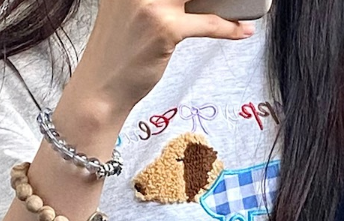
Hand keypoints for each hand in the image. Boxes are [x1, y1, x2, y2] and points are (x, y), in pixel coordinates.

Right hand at [65, 0, 253, 121]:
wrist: (100, 89)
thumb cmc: (118, 53)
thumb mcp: (130, 9)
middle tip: (231, 0)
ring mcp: (151, 3)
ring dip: (226, 1)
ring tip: (241, 4)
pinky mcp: (165, 28)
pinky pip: (207, 22)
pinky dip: (228, 27)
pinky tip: (242, 30)